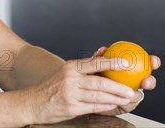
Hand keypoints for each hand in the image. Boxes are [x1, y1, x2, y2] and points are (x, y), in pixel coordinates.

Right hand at [21, 55, 139, 124]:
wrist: (33, 102)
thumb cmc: (52, 86)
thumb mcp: (65, 71)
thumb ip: (84, 66)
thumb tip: (104, 55)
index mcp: (70, 67)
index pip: (94, 63)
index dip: (111, 62)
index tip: (126, 62)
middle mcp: (70, 79)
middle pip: (99, 82)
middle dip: (118, 86)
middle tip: (131, 89)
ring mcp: (70, 94)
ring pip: (98, 96)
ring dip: (115, 98)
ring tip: (127, 98)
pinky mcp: (70, 108)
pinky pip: (92, 107)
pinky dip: (105, 106)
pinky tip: (113, 105)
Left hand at [92, 46, 160, 115]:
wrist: (91, 93)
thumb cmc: (96, 76)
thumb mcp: (97, 66)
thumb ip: (101, 59)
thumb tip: (103, 50)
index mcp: (133, 69)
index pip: (146, 63)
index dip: (153, 62)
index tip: (153, 61)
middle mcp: (136, 82)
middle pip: (148, 81)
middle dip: (150, 82)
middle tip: (145, 82)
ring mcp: (132, 94)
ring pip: (139, 96)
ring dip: (135, 95)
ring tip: (130, 94)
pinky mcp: (127, 106)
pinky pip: (128, 105)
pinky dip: (124, 102)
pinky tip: (118, 100)